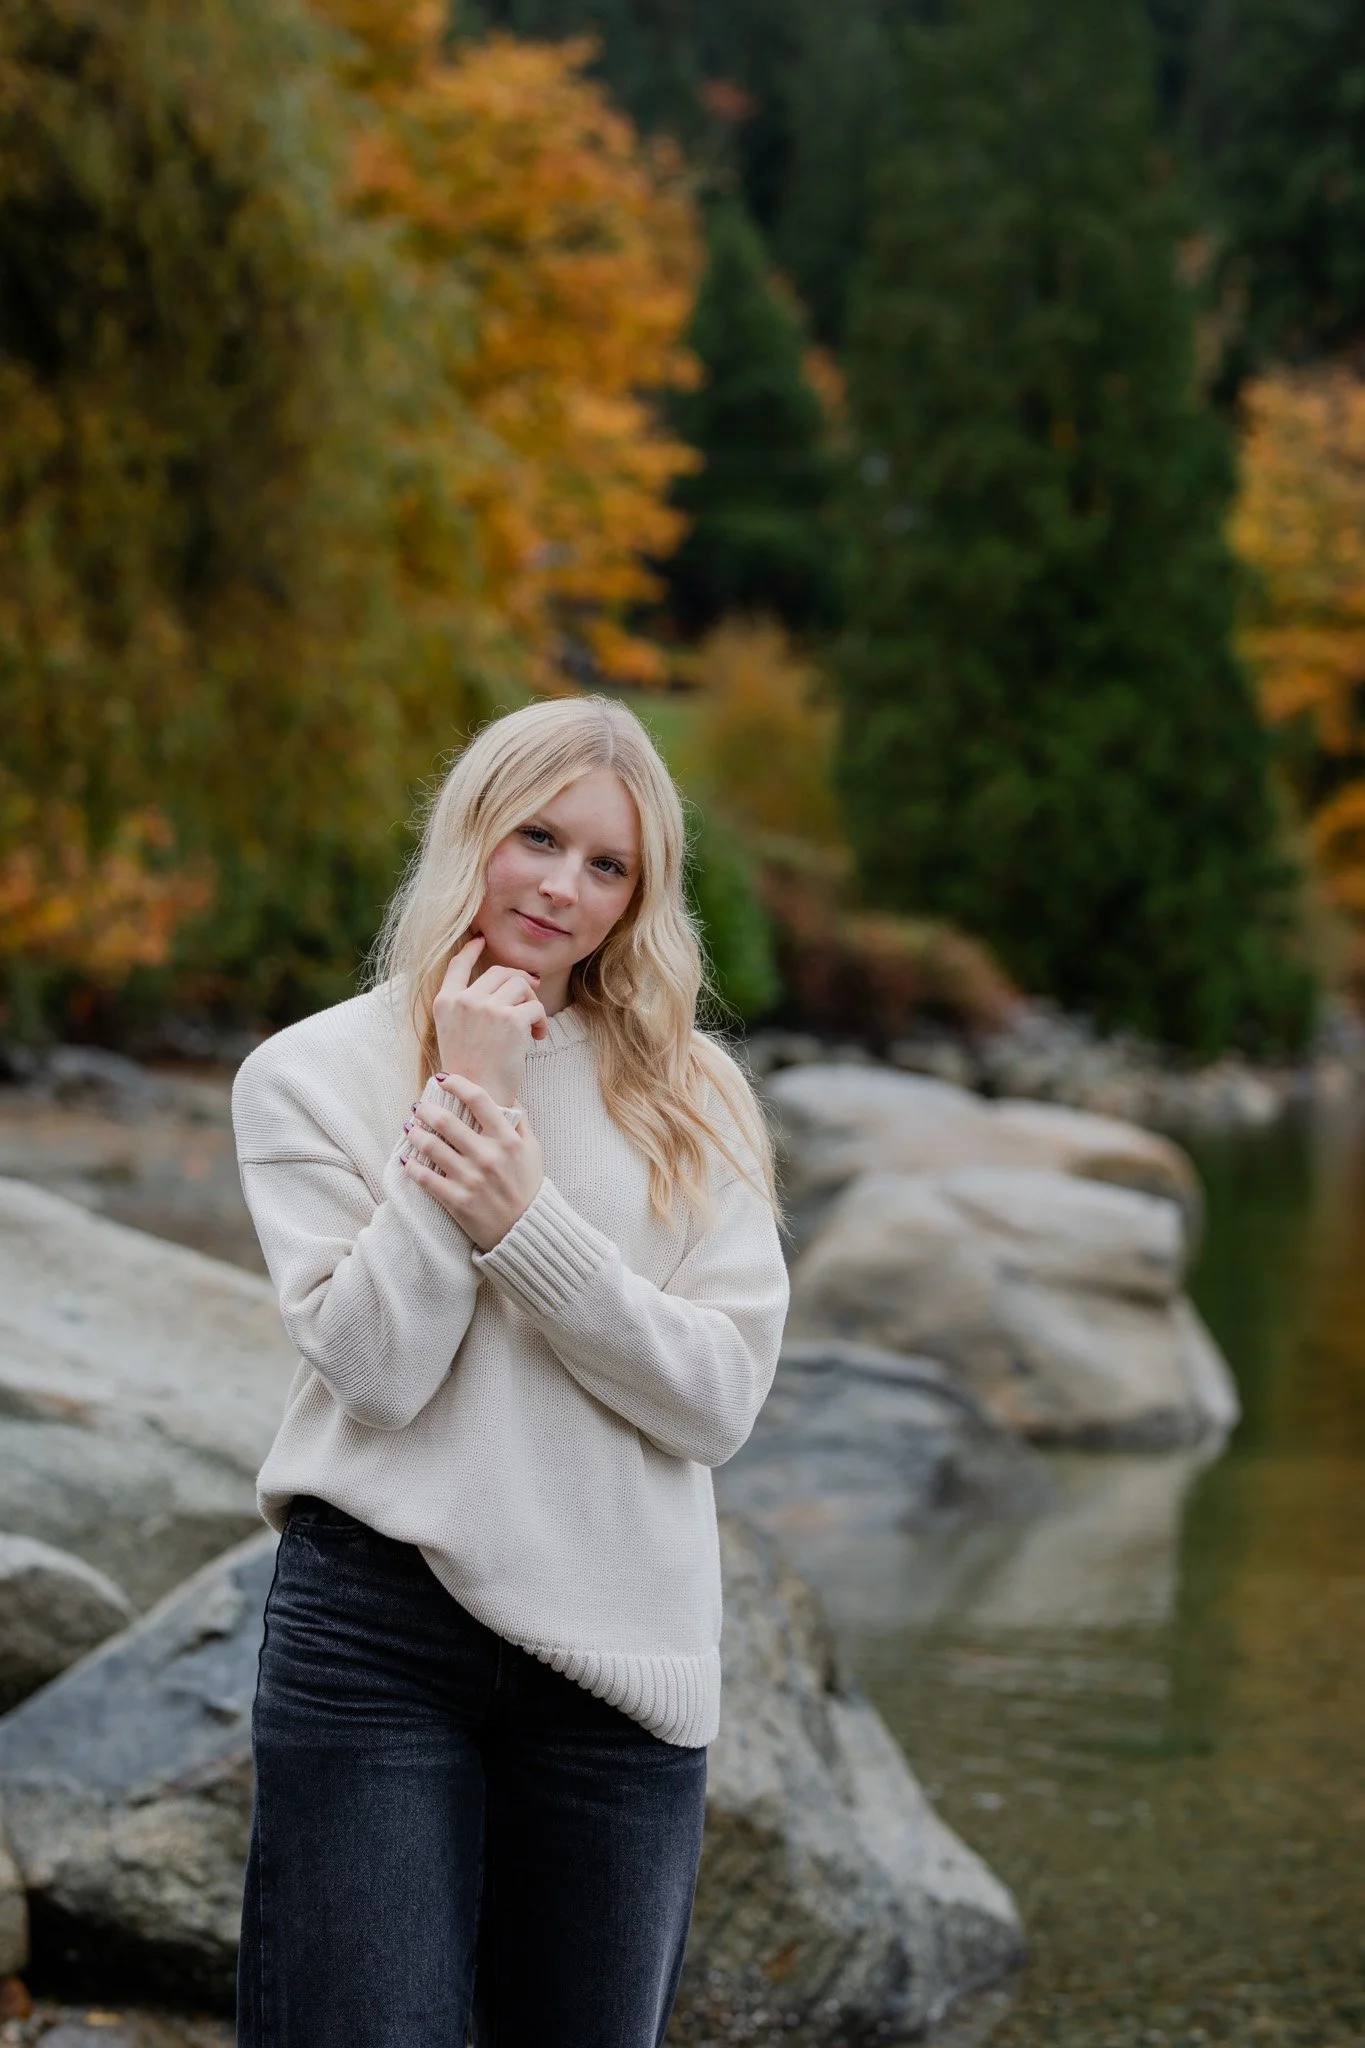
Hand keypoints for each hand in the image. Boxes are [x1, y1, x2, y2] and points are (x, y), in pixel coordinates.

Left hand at [402, 1077, 543, 1250]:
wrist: (526, 1230)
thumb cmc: (529, 1187)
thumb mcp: (534, 1150)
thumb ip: (521, 1122)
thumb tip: (509, 1096)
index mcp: (508, 1140)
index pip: (479, 1100)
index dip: (457, 1083)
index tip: (442, 1079)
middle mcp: (488, 1156)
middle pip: (447, 1121)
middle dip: (426, 1109)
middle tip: (419, 1106)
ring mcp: (471, 1179)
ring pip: (431, 1147)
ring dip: (414, 1133)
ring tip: (409, 1127)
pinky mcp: (457, 1200)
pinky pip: (425, 1178)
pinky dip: (412, 1166)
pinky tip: (407, 1158)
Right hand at [432, 934, 547, 1105]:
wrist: (476, 1098)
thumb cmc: (471, 1071)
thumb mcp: (457, 1033)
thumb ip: (471, 1007)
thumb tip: (514, 979)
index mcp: (445, 1003)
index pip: (457, 965)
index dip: (470, 950)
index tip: (481, 939)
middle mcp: (463, 1001)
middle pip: (501, 972)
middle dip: (521, 983)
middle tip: (530, 1000)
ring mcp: (485, 1008)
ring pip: (521, 985)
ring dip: (532, 1003)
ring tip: (532, 1027)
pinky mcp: (510, 1020)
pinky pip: (535, 1007)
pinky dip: (541, 1022)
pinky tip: (537, 1038)